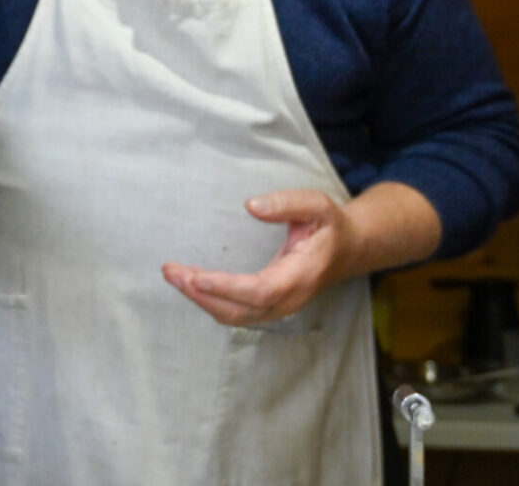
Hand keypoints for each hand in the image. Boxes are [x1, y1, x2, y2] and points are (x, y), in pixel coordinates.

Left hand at [162, 182, 442, 325]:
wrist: (347, 249)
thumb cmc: (329, 226)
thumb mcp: (317, 205)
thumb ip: (287, 203)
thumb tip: (251, 206)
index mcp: (300, 276)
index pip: (259, 291)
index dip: (227, 288)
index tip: (197, 277)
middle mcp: (287, 299)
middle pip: (238, 310)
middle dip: (201, 294)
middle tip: (171, 271)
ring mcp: (277, 307)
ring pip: (233, 315)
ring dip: (200, 298)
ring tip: (173, 274)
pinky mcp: (268, 306)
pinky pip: (234, 312)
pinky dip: (209, 301)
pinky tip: (191, 282)